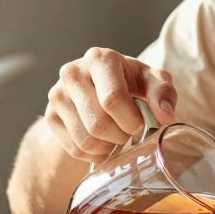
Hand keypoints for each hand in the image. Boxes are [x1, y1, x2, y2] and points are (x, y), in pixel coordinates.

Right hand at [44, 48, 176, 161]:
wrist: (97, 87)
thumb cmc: (130, 82)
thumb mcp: (151, 81)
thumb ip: (163, 92)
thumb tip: (165, 116)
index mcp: (99, 59)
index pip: (112, 99)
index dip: (131, 120)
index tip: (140, 124)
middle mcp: (73, 73)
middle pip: (98, 123)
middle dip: (120, 136)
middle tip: (128, 132)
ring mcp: (57, 95)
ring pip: (85, 140)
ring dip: (108, 147)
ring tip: (116, 137)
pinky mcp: (50, 116)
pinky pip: (75, 148)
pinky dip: (94, 154)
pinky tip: (103, 144)